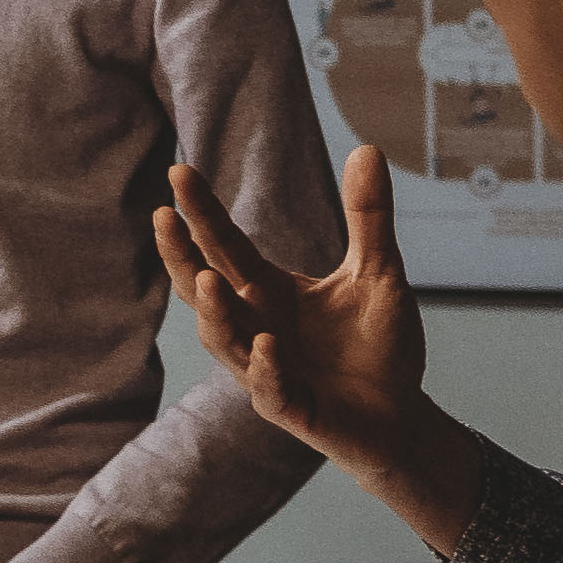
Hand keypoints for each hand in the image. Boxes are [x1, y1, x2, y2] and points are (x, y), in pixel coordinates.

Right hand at [157, 145, 422, 476]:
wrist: (399, 415)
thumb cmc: (379, 345)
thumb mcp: (379, 271)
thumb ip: (367, 215)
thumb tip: (366, 148)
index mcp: (267, 290)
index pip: (225, 245)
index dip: (202, 212)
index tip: (181, 171)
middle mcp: (253, 324)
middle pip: (201, 287)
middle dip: (179, 255)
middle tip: (163, 216)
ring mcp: (263, 368)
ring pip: (223, 338)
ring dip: (214, 310)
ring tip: (206, 278)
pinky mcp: (288, 406)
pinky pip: (268, 387)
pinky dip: (264, 367)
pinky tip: (265, 343)